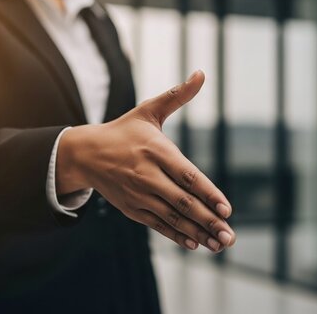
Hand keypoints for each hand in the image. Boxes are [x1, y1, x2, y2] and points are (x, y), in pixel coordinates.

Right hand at [57, 70, 234, 251]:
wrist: (85, 153)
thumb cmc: (123, 131)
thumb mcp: (148, 111)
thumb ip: (177, 95)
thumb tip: (202, 73)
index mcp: (155, 150)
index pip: (187, 176)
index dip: (208, 194)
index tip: (227, 209)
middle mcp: (147, 174)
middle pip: (182, 202)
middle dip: (208, 220)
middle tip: (230, 235)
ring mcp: (138, 194)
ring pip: (172, 217)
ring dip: (197, 232)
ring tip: (219, 244)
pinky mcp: (132, 208)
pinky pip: (158, 224)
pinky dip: (176, 235)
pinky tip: (195, 243)